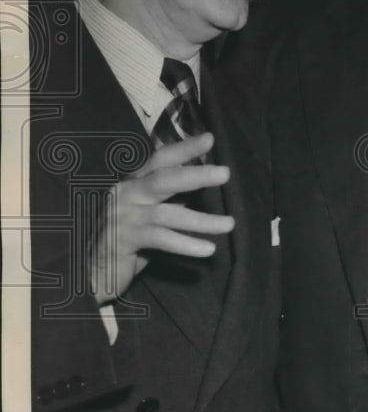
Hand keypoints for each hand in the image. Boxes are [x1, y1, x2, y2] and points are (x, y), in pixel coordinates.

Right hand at [89, 133, 233, 304]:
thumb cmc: (128, 238)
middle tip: (225, 173)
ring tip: (229, 224)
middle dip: (196, 174)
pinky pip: (160, 239)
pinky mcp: (121, 240)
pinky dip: (185, 243)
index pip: (160, 159)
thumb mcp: (152, 213)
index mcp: (134, 182)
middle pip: (164, 178)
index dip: (184, 148)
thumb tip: (205, 179)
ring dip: (201, 220)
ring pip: (167, 213)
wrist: (93, 272)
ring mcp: (122, 216)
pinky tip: (207, 249)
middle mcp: (126, 193)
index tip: (209, 139)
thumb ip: (172, 197)